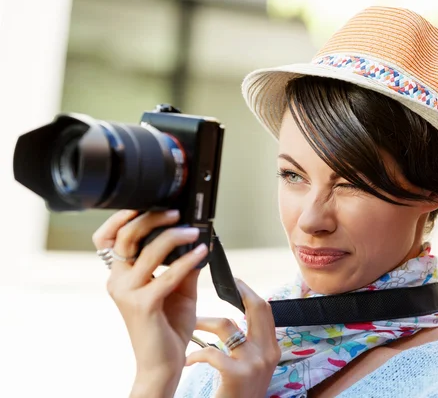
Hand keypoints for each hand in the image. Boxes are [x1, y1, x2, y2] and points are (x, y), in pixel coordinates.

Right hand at [92, 209, 208, 397]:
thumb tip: (198, 239)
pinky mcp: (142, 306)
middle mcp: (118, 281)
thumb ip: (184, 265)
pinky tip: (200, 253)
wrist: (163, 363)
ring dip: (173, 237)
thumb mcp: (179, 289)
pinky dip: (185, 262)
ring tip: (193, 231)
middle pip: (126, 238)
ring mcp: (128, 293)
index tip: (144, 201)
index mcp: (121, 274)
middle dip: (151, 219)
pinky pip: (166, 276)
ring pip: (147, 253)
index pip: (110, 239)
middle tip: (176, 213)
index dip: (121, 218)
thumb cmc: (168, 326)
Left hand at [186, 279, 280, 397]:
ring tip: (190, 326)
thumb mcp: (253, 366)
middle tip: (219, 285)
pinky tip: (187, 360)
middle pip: (256, 307)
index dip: (250, 293)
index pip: (266, 310)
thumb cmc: (239, 393)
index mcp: (273, 348)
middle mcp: (268, 352)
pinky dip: (195, 354)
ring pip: (226, 324)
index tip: (235, 284)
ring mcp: (254, 363)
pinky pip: (211, 351)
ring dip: (203, 322)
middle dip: (238, 291)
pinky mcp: (237, 374)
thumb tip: (235, 318)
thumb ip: (249, 342)